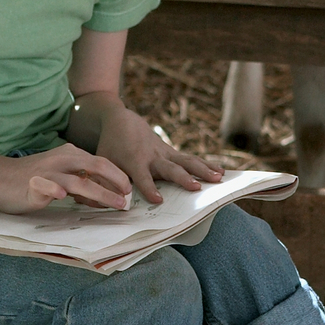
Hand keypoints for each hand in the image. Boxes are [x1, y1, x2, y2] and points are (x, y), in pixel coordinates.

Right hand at [0, 143, 135, 213]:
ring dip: (100, 193)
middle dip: (116, 182)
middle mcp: (61, 160)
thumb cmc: (31, 178)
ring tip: (115, 204)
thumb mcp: (60, 175)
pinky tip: (63, 198)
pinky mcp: (32, 184)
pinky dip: (54, 190)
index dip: (118, 175)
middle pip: (96, 166)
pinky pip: (46, 186)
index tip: (129, 190)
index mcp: (70, 155)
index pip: (101, 162)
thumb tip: (105, 194)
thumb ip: (81, 180)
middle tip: (128, 198)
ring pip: (78, 181)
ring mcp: (47, 172)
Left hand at [96, 106, 222, 204]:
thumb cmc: (110, 147)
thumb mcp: (102, 163)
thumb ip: (103, 182)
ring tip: (219, 179)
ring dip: (203, 170)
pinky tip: (223, 173)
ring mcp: (165, 153)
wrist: (121, 121)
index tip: (158, 200)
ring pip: (186, 161)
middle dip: (183, 178)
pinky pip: (192, 159)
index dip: (149, 188)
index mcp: (133, 162)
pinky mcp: (172, 152)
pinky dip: (207, 165)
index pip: (142, 177)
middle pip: (170, 168)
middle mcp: (152, 157)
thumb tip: (101, 203)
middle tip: (196, 188)